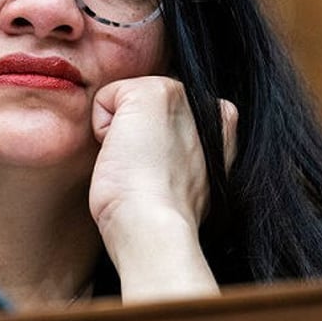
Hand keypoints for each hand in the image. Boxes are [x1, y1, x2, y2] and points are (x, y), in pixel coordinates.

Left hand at [89, 76, 237, 300]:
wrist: (155, 228)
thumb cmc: (163, 217)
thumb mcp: (188, 178)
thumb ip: (181, 151)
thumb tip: (158, 150)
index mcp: (220, 126)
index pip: (164, 116)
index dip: (150, 145)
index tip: (161, 177)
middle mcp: (205, 104)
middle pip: (142, 106)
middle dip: (136, 135)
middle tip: (147, 172)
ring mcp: (181, 95)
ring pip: (124, 101)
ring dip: (119, 133)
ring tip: (136, 166)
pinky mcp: (151, 92)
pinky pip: (104, 97)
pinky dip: (101, 129)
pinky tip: (123, 156)